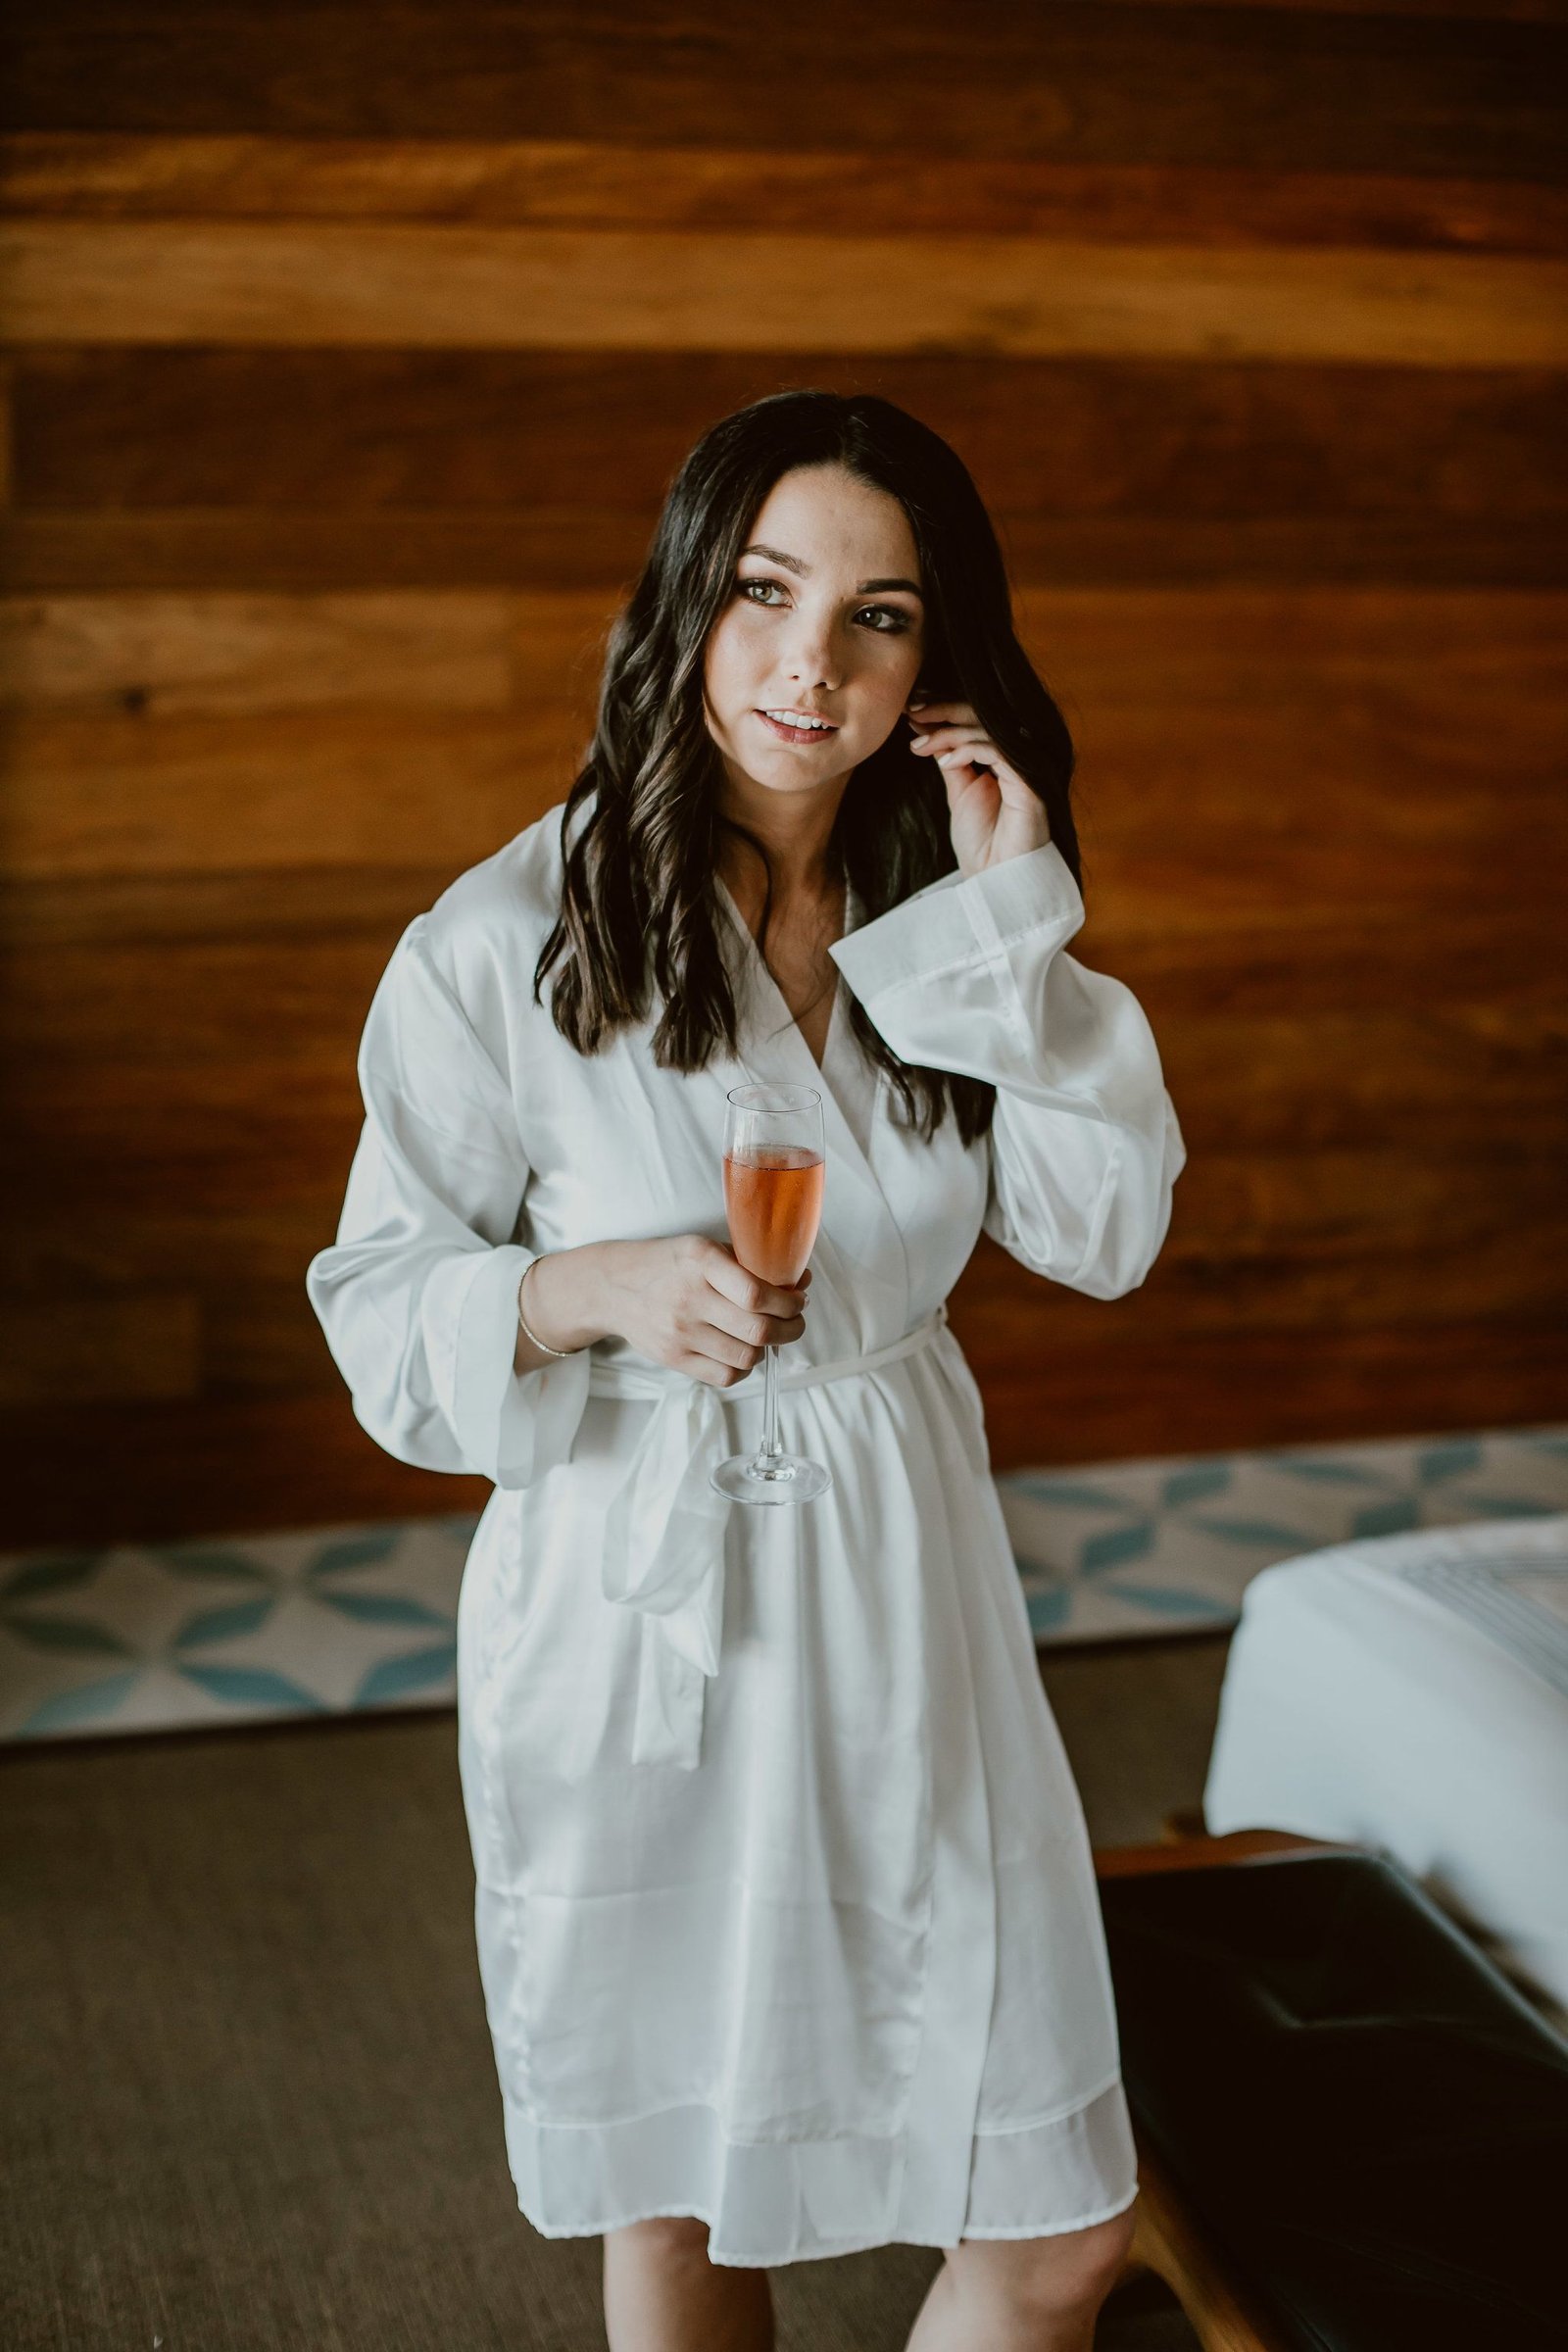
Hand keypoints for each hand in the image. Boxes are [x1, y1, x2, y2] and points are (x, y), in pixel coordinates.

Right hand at [567, 1236, 809, 1389]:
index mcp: (701, 1261)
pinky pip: (725, 1377)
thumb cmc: (667, 1264)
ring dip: (769, 1349)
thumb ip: (751, 1263)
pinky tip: (743, 1352)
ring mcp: (680, 1332)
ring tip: (768, 1336)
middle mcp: (690, 1298)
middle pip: (758, 1330)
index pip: (757, 1295)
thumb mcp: (704, 1248)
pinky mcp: (674, 1358)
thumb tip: (802, 1281)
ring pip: (747, 1357)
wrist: (612, 1287)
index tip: (798, 1300)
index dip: (789, 1303)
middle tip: (795, 1323)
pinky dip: (744, 1368)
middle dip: (791, 1329)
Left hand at [906, 698, 1050, 878]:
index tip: (912, 712)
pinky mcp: (1029, 783)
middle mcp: (1017, 760)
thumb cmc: (981, 843)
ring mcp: (1025, 770)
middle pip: (984, 716)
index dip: (945, 711)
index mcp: (1003, 759)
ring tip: (920, 746)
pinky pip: (998, 751)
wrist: (994, 880)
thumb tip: (931, 729)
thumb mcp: (959, 793)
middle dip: (944, 711)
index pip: (978, 720)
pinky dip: (968, 750)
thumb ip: (952, 760)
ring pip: (989, 730)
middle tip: (912, 713)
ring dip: (949, 733)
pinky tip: (946, 761)